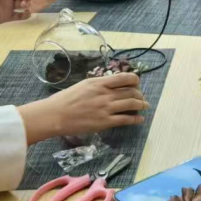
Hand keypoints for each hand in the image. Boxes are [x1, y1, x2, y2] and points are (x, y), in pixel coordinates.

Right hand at [20, 73, 149, 143]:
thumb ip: (99, 85)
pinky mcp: (105, 122)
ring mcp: (106, 108)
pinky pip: (125, 120)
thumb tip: (111, 84)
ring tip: (145, 106)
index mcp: (99, 83)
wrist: (55, 115)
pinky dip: (135, 119)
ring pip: (131, 104)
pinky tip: (140, 119)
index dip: (135, 80)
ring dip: (141, 105)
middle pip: (131, 92)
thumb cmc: (66, 99)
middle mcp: (105, 94)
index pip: (124, 78)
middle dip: (139, 95)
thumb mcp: (84, 85)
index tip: (136, 83)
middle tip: (142, 97)